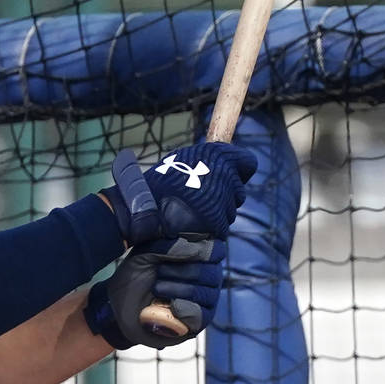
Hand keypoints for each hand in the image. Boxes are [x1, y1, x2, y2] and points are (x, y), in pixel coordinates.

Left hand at [83, 236, 225, 349]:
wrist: (118, 307)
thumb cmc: (134, 277)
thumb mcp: (146, 253)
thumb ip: (170, 245)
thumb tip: (195, 246)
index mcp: (196, 257)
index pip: (214, 249)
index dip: (196, 249)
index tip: (170, 253)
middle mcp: (207, 278)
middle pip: (212, 271)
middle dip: (182, 270)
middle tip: (159, 272)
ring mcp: (205, 301)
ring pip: (207, 292)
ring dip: (179, 289)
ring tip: (157, 289)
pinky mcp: (198, 323)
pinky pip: (202, 314)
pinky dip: (183, 308)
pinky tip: (169, 306)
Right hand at [101, 142, 257, 244]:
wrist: (138, 211)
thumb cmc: (153, 188)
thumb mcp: (178, 163)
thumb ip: (205, 162)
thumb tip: (234, 163)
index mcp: (211, 153)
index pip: (246, 162)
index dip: (238, 173)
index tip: (226, 182)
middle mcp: (220, 172)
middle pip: (238, 191)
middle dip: (224, 199)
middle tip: (199, 203)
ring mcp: (220, 195)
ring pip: (230, 211)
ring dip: (216, 215)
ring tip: (191, 214)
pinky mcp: (216, 217)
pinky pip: (222, 226)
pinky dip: (210, 229)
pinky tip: (192, 226)